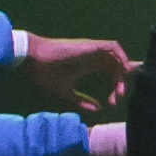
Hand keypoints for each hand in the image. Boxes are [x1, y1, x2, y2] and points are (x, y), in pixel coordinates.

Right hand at [17, 35, 134, 113]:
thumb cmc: (44, 73)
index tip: (117, 97)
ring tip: (119, 90)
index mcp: (86, 65)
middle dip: (119, 83)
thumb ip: (81, 101)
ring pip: (116, 57)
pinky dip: (121, 57)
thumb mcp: (64, 92)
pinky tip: (121, 72)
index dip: (118, 80)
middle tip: (116, 98)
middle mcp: (91, 56)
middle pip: (115, 66)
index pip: (109, 69)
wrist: (33, 59)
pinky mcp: (90, 46)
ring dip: (121, 72)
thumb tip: (98, 109)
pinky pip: (112, 47)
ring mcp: (91, 50)